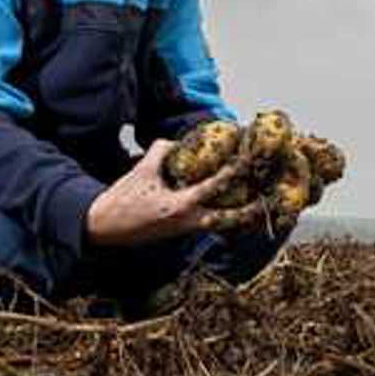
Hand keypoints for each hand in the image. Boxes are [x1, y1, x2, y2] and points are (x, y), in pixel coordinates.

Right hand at [83, 140, 267, 247]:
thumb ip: (161, 152)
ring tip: (258, 208)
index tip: (249, 161)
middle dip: (250, 213)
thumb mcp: (142, 171)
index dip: (233, 172)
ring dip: (238, 217)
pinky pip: (207, 226)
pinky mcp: (179, 233)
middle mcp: (187, 222)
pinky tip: (230, 212)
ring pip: (220, 226)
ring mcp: (184, 231)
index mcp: (179, 206)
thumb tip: (176, 142)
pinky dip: (221, 219)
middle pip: (228, 220)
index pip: (214, 186)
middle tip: (270, 203)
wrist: (104, 228)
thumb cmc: (122, 199)